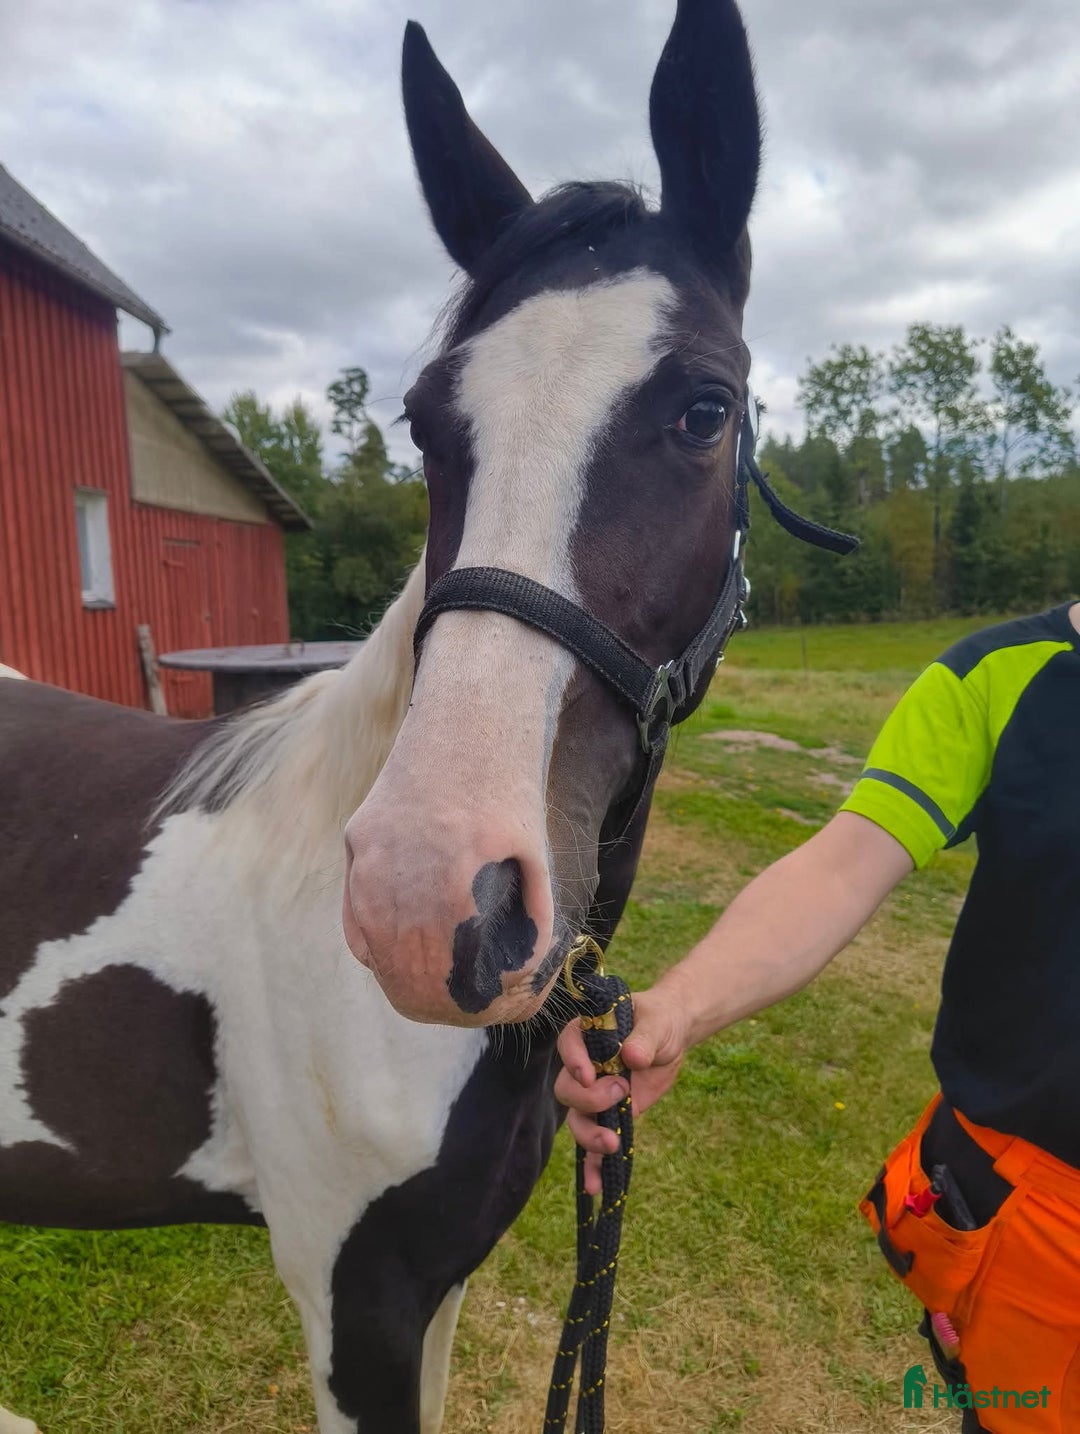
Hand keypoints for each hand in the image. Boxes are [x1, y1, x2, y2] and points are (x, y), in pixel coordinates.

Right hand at [555, 987, 689, 1194]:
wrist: (670, 1038)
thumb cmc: (658, 1021)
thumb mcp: (656, 1023)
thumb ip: (644, 1038)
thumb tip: (632, 1056)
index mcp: (588, 1035)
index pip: (568, 1045)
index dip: (573, 1062)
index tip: (589, 1074)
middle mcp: (584, 1067)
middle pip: (568, 1090)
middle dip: (589, 1100)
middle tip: (622, 1093)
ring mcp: (594, 1096)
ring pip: (578, 1120)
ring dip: (589, 1136)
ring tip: (613, 1144)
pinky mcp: (609, 1118)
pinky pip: (594, 1145)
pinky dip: (593, 1166)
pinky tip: (596, 1188)